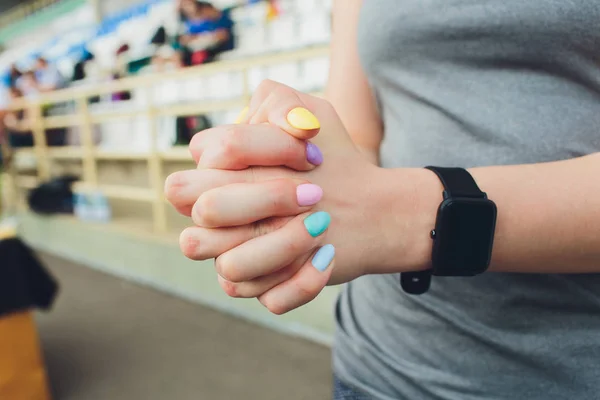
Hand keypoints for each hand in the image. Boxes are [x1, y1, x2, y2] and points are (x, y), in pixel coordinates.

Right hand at [165, 81, 428, 312]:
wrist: (367, 203)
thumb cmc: (328, 156)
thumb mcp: (313, 115)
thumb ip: (282, 103)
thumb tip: (287, 127)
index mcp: (218, 175)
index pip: (206, 157)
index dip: (259, 149)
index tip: (311, 151)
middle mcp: (219, 221)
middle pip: (207, 213)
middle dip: (264, 198)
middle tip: (313, 193)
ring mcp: (239, 259)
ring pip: (230, 268)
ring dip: (282, 246)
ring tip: (322, 227)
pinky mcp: (268, 289)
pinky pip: (270, 301)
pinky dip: (301, 282)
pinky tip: (328, 258)